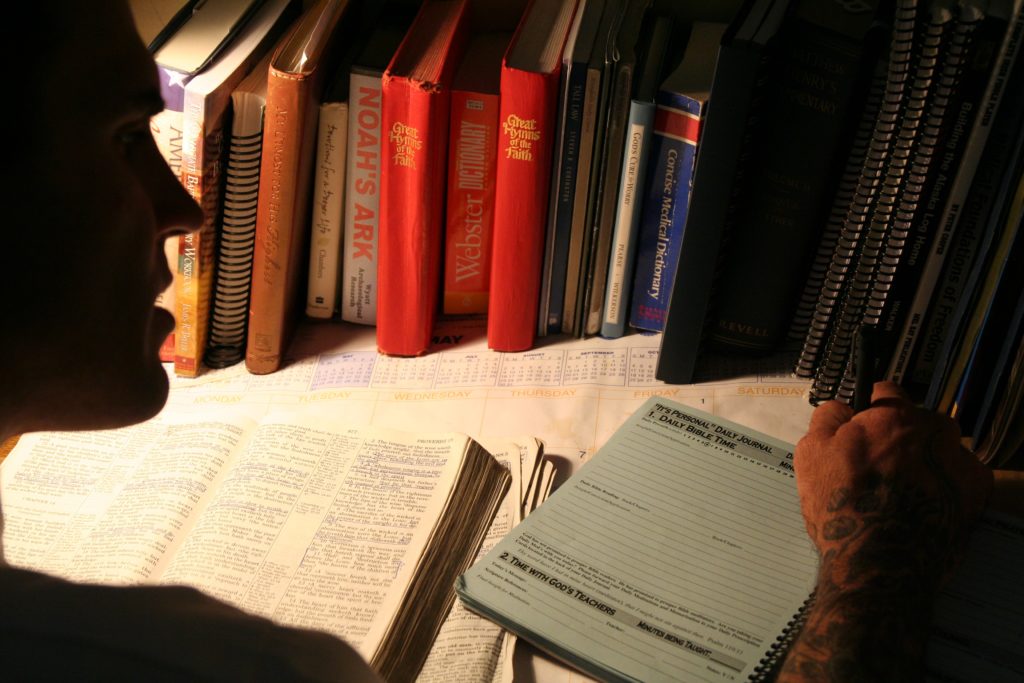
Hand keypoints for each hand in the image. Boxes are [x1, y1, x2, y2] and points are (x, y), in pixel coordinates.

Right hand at [795, 380, 991, 587]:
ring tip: (900, 492)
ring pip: (940, 448)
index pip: (885, 392)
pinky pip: (958, 477)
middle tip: (878, 468)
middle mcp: (935, 432)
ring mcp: (961, 462)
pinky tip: (921, 506)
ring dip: (924, 460)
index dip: (868, 411)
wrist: (880, 564)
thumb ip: (828, 418)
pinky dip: (943, 486)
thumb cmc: (842, 507)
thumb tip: (842, 408)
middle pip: (917, 421)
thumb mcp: (811, 454)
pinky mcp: (976, 493)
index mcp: (895, 416)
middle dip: (900, 437)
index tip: (861, 431)